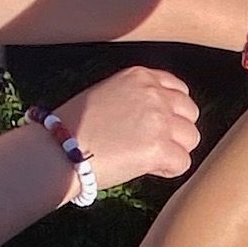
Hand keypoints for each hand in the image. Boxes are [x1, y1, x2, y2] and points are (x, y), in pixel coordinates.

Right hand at [54, 66, 200, 190]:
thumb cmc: (73, 128)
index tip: (159, 125)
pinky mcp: (159, 147)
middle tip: (153, 145)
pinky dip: (168, 170)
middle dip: (177, 131)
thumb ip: (137, 97)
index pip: (179, 90)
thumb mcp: (108, 94)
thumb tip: (163, 116)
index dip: (172, 112)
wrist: (55, 151)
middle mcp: (154, 93)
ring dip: (175, 150)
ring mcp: (159, 120)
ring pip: (191, 138)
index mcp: (140, 76)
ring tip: (148, 158)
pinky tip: (147, 169)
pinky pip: (183, 162)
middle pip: (190, 114)